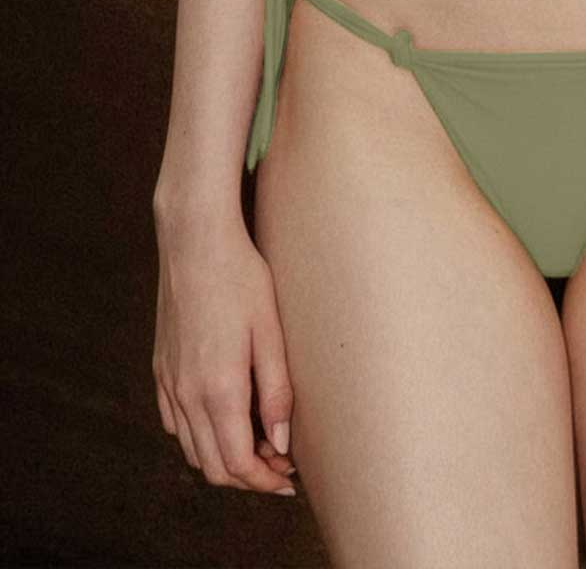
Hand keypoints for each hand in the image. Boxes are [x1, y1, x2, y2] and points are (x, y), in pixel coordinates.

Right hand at [152, 211, 297, 496]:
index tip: (289, 480)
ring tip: (258, 441)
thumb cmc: (240, 277)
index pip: (238, 464)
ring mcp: (168, 382)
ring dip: (223, 458)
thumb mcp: (270, 331)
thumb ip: (276, 390)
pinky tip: (223, 417)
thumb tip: (282, 441)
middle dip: (247, 478)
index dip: (265, 481)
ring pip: (191, 449)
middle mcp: (186, 394)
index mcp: (218, 389)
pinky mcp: (160, 368)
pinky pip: (174, 423)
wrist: (194, 240)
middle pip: (212, 467)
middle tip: (280, 465)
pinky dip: (198, 436)